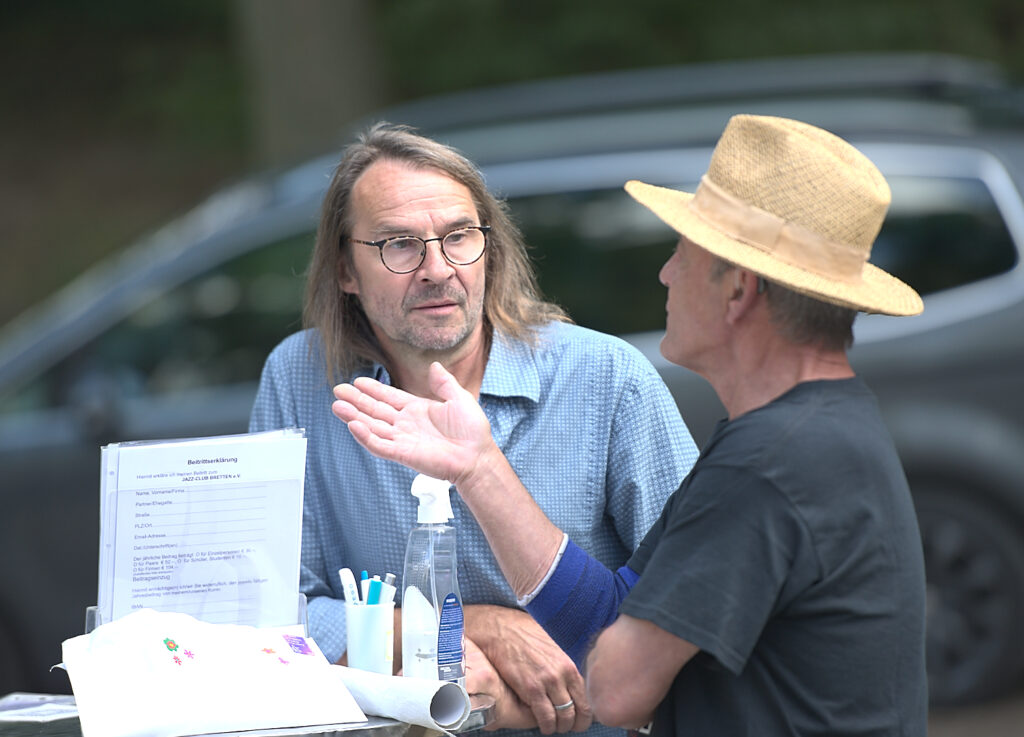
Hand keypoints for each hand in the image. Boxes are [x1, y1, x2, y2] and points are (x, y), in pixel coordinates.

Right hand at [332, 362, 494, 485]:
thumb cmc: (472, 431)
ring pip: (373, 426)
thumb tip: (434, 365)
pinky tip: (354, 425)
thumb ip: (444, 382)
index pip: (389, 398)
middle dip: (357, 400)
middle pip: (375, 410)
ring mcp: (403, 439)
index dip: (374, 389)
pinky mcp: (403, 454)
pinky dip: (366, 436)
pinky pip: (380, 445)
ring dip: (354, 416)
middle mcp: (407, 424)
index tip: (358, 381)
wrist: (477, 456)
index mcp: (418, 410)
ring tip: (337, 405)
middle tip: (338, 390)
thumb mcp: (459, 398)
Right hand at [467, 606, 592, 733]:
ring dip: (560, 727)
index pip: (586, 697)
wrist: (501, 630)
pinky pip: (545, 717)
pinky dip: (546, 726)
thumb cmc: (525, 636)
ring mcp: (547, 682)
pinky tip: (543, 726)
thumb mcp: (551, 647)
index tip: (579, 720)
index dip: (584, 714)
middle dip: (575, 724)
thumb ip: (561, 666)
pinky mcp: (531, 689)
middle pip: (578, 710)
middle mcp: (562, 674)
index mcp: (569, 665)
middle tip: (568, 727)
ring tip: (554, 727)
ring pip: (563, 717)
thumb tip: (567, 681)